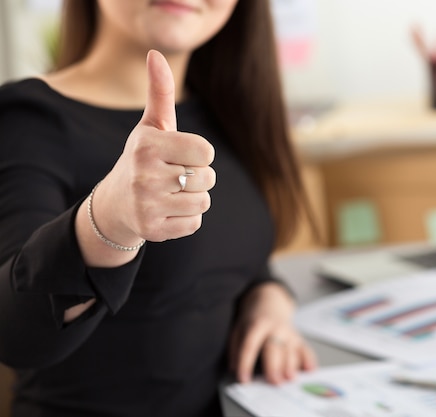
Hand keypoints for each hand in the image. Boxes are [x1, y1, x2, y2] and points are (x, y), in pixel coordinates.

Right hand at [94, 50, 215, 245]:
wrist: (115, 205)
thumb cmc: (143, 158)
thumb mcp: (150, 126)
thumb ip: (160, 92)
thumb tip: (155, 54)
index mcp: (148, 146)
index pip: (206, 152)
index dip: (200, 155)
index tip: (182, 155)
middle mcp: (145, 175)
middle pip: (208, 178)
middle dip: (198, 177)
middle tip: (174, 176)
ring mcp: (147, 205)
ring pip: (203, 201)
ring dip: (194, 198)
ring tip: (170, 193)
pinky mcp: (153, 230)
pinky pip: (195, 223)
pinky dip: (186, 218)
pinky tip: (166, 210)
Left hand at [229, 283, 316, 383]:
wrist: (270, 303)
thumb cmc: (254, 320)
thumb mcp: (239, 328)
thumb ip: (235, 348)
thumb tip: (234, 368)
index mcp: (257, 325)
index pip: (250, 345)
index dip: (246, 362)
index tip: (244, 378)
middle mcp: (274, 328)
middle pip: (274, 347)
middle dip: (274, 365)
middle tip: (274, 381)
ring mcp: (288, 333)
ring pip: (290, 350)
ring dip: (291, 365)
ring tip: (289, 378)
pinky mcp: (298, 338)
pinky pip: (305, 349)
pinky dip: (309, 360)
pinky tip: (309, 369)